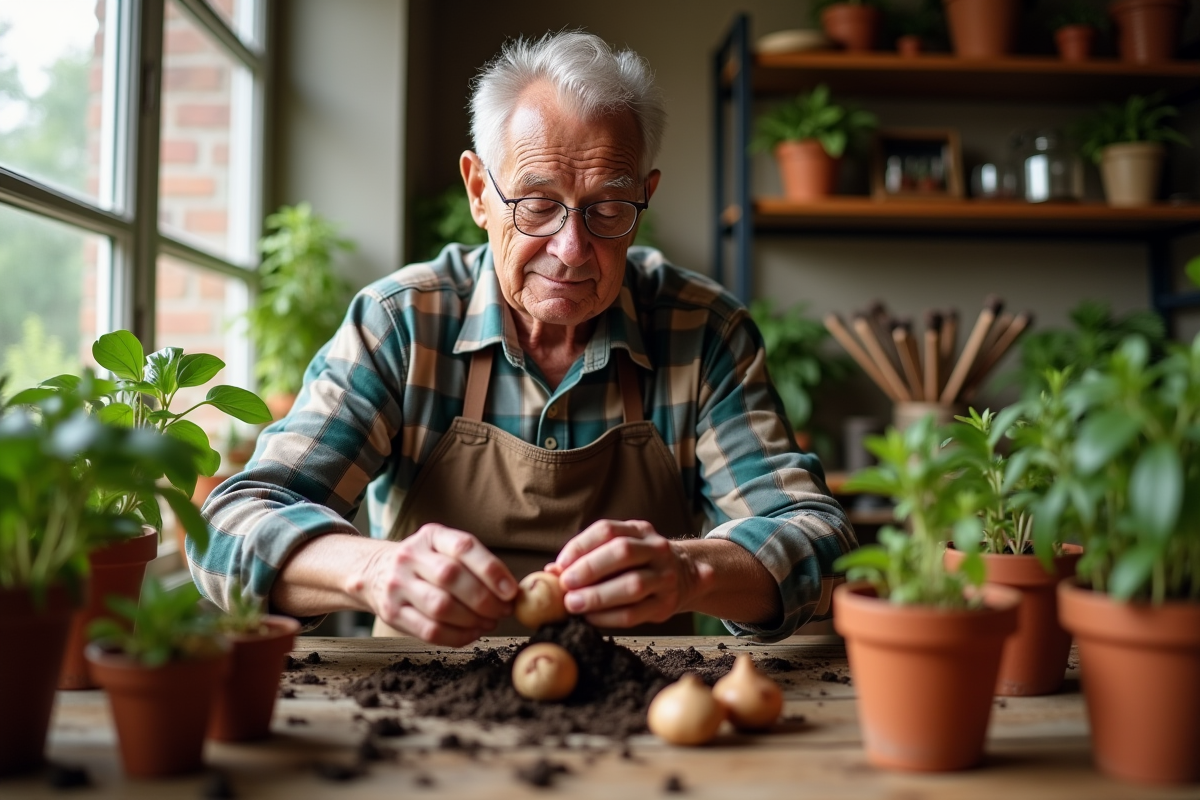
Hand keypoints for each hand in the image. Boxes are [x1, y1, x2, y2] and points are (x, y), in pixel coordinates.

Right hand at [359, 523, 516, 646]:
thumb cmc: (424, 563)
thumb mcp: (444, 549)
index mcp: (431, 535)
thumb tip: (512, 591)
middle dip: (485, 599)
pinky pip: (429, 630)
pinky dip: (457, 635)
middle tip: (503, 611)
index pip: (464, 547)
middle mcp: (410, 556)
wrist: (374, 572)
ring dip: (472, 619)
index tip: (511, 591)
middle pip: (452, 578)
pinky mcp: (392, 613)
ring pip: (440, 607)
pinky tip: (471, 633)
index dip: (491, 570)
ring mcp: (398, 585)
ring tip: (489, 622)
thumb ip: (475, 563)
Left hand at [546, 520, 696, 627]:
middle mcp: (656, 549)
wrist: (686, 575)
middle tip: (565, 584)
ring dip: (598, 596)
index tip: (559, 564)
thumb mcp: (619, 549)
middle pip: (623, 553)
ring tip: (573, 604)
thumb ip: (588, 557)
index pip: (607, 530)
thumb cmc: (639, 563)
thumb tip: (551, 571)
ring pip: (633, 584)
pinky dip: (608, 617)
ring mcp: (665, 577)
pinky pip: (635, 613)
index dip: (580, 546)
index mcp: (640, 530)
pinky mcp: (665, 605)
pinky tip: (590, 618)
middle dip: (589, 569)